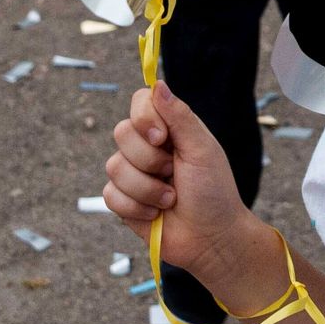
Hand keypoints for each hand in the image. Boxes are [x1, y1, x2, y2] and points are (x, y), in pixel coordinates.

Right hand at [105, 81, 260, 294]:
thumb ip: (179, 117)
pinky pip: (110, 194)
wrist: (211, 238)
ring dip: (147, 188)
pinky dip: (136, 207)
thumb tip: (157, 84)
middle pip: (122, 133)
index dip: (144, 118)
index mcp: (168, 130)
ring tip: (170, 199)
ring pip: (114, 166)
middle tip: (174, 174)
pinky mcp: (123, 201)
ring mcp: (132, 174)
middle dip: (150, 160)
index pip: (139, 102)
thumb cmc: (214, 192)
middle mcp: (146, 147)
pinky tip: (155, 214)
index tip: (162, 138)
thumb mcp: (202, 150)